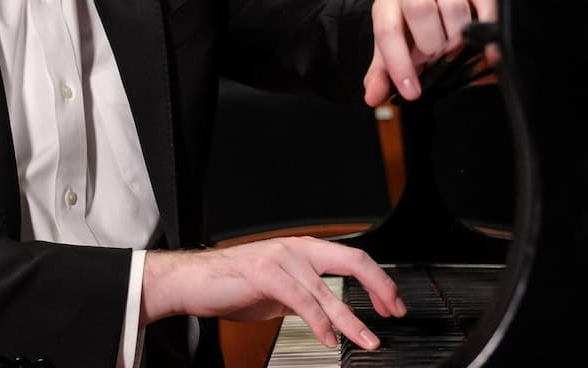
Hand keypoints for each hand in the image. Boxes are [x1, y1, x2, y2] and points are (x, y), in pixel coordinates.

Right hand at [141, 237, 404, 349]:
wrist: (193, 281)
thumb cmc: (233, 284)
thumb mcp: (280, 289)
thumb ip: (307, 296)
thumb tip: (332, 313)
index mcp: (305, 250)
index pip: (353, 258)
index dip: (378, 281)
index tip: (392, 304)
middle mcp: (298, 249)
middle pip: (354, 261)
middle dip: (380, 287)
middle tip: (393, 312)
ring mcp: (283, 258)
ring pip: (329, 290)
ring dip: (351, 320)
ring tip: (366, 340)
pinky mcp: (266, 273)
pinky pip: (302, 300)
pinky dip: (320, 322)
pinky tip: (329, 338)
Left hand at [363, 0, 498, 105]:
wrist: (431, 3)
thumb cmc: (412, 31)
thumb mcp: (393, 50)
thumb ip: (382, 74)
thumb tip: (373, 96)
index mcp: (389, 2)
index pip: (387, 30)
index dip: (399, 64)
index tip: (411, 92)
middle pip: (419, 8)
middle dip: (430, 42)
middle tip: (435, 56)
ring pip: (453, 5)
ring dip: (457, 35)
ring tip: (455, 46)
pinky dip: (489, 23)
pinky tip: (487, 48)